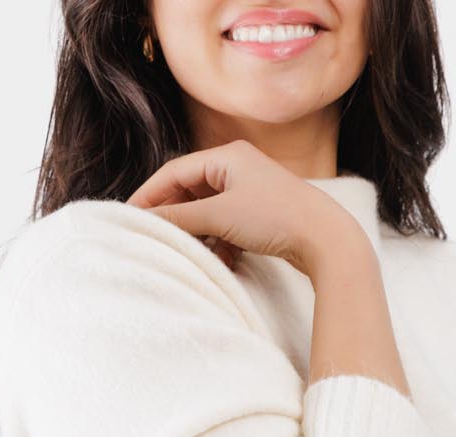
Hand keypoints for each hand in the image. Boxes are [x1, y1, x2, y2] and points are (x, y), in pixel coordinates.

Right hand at [127, 140, 366, 276]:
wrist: (326, 239)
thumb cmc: (275, 218)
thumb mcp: (220, 217)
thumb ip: (180, 218)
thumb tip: (146, 222)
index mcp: (226, 156)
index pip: (173, 173)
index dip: (149, 196)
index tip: (129, 218)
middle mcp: (237, 167)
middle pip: (190, 192)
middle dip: (175, 219)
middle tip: (155, 240)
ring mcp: (250, 191)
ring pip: (209, 213)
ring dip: (199, 236)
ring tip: (191, 255)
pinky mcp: (261, 215)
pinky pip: (227, 227)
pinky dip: (219, 244)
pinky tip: (221, 262)